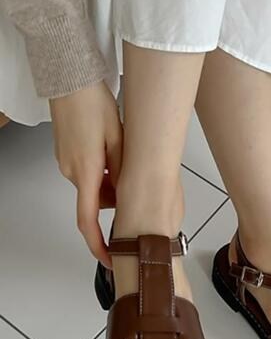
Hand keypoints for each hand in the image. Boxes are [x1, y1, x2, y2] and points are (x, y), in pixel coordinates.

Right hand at [50, 81, 121, 268]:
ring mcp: (66, 163)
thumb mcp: (119, 140)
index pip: (88, 221)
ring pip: (94, 187)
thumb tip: (129, 192)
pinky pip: (88, 174)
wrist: (72, 80)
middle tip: (135, 182)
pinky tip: (111, 153)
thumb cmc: (95, 105)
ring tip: (123, 159)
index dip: (98, 245)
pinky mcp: (66, 155)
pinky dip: (102, 172)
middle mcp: (72, 171)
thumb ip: (123, 171)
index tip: (108, 259)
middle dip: (116, 199)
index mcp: (86, 171)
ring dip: (110, 183)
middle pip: (97, 201)